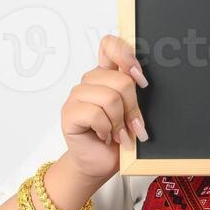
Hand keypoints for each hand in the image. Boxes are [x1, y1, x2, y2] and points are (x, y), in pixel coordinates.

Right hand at [60, 34, 149, 180]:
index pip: (109, 45)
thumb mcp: (132, 112)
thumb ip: (134, 93)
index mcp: (106, 75)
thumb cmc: (118, 138)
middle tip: (133, 126)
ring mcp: (77, 96)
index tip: (138, 75)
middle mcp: (90, 82)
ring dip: (119, 122)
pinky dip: (106, 129)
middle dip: (133, 108)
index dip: (125, 54)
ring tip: (118, 134)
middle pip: (120, 80)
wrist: (101, 164)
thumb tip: (140, 80)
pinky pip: (95, 113)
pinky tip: (105, 136)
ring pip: (109, 98)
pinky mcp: (69, 112)